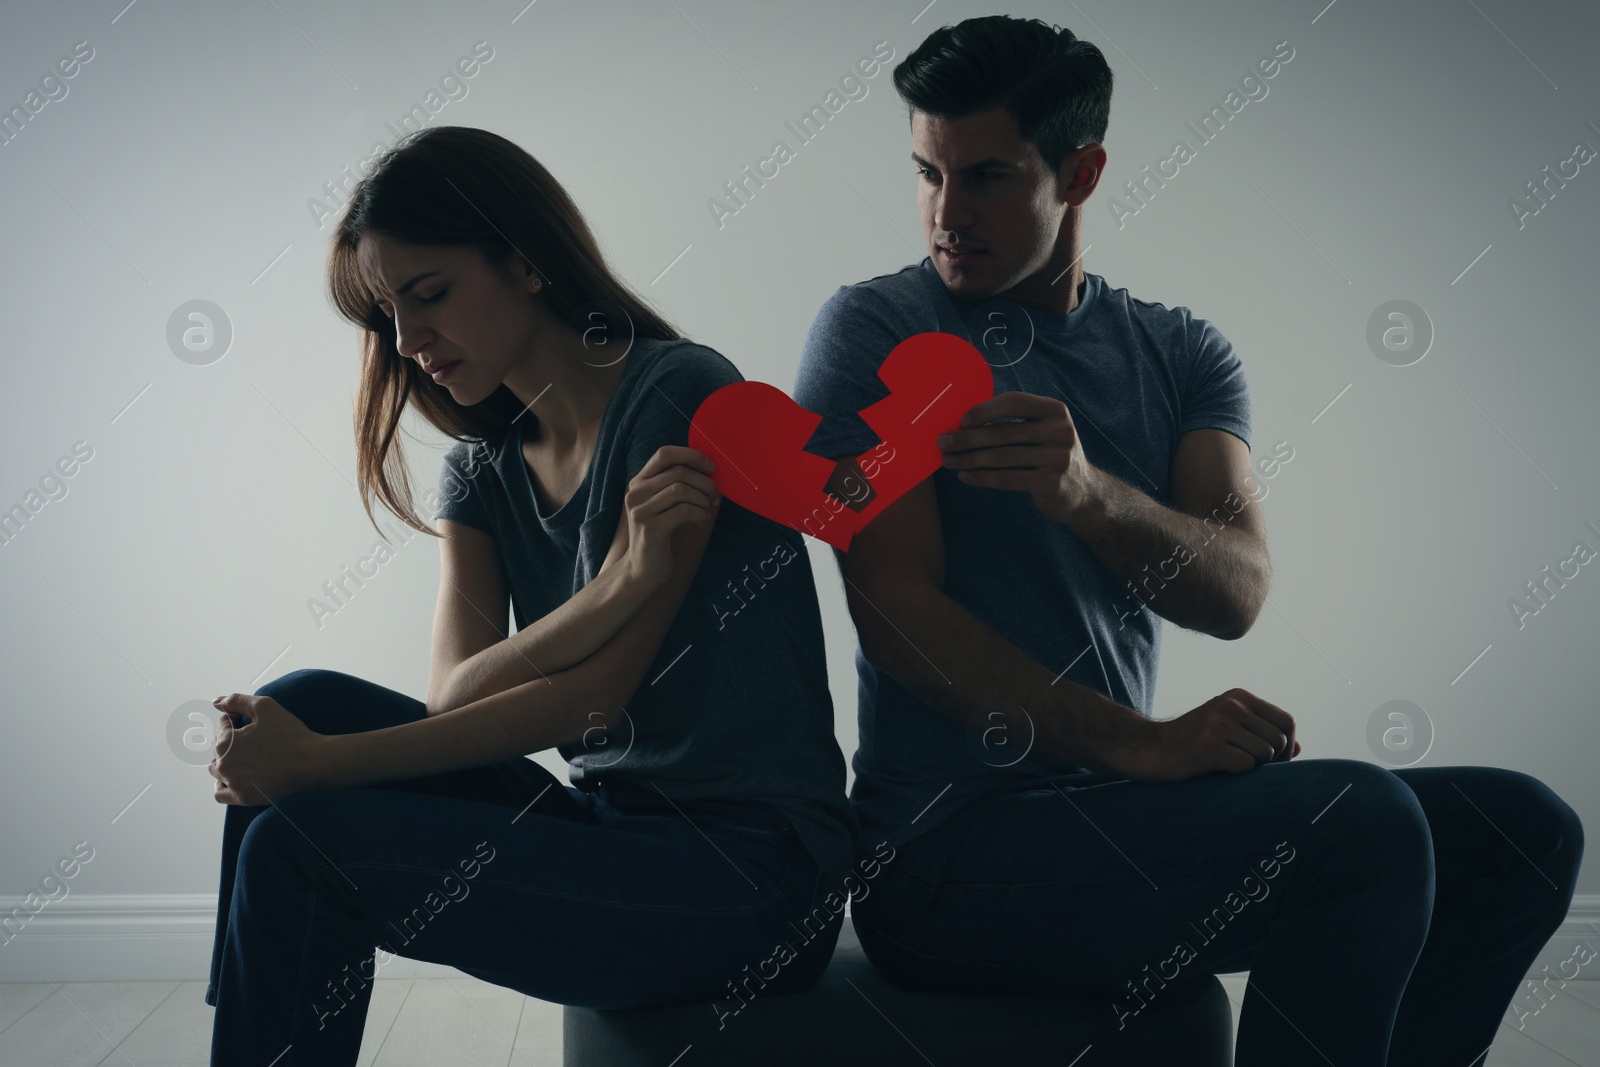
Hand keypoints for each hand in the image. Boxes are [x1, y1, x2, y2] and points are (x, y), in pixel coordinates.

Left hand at [209, 693, 328, 805]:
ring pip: (217, 769)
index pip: (221, 725)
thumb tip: (216, 702)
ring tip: (247, 756)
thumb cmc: (290, 733)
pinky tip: (234, 777)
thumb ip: (236, 700)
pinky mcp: (242, 798)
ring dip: (226, 760)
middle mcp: (223, 765)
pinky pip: (220, 793)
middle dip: (231, 739)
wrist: (313, 763)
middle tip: (255, 738)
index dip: (237, 719)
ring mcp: (232, 784)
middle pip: (217, 747)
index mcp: (225, 742)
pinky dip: (223, 784)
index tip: (255, 723)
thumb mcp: (265, 707)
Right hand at [620, 445, 719, 590]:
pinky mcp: (650, 528)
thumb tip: (712, 470)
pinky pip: (683, 510)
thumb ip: (681, 485)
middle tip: (714, 497)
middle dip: (704, 483)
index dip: (691, 455)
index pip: (665, 454)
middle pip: (678, 472)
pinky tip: (700, 521)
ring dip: (702, 499)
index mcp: (639, 482)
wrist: (643, 570)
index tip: (711, 467)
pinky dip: (699, 514)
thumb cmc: (663, 535)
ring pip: (681, 489)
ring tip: (706, 510)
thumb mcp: (668, 505)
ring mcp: (640, 510)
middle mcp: (635, 493)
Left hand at [936, 391, 1099, 525]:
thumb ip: (1015, 423)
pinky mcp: (1051, 483)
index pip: (1014, 402)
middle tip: (943, 442)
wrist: (1083, 492)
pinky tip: (965, 476)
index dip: (984, 410)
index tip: (960, 420)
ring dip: (969, 459)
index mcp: (1055, 410)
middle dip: (967, 438)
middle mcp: (1060, 431)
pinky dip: (982, 478)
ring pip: (1001, 457)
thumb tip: (963, 422)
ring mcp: (1058, 458)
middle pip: (1003, 432)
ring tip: (948, 461)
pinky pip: (1007, 478)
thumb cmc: (1049, 455)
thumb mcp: (1042, 432)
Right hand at [1099, 687, 1299, 783]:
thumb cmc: (1192, 742)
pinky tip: (1217, 768)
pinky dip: (1237, 774)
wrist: (1149, 749)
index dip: (1289, 745)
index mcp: (1238, 696)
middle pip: (1280, 739)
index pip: (1286, 721)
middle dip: (1274, 760)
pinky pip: (1246, 767)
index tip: (1276, 760)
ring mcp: (1218, 724)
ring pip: (1265, 754)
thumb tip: (1298, 748)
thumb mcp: (1228, 728)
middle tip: (1252, 767)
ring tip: (1229, 764)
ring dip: (1253, 767)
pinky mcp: (1208, 746)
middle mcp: (1230, 705)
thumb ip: (1260, 733)